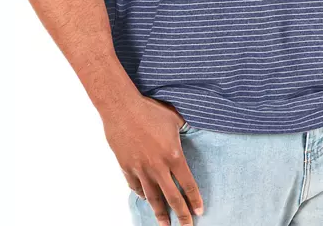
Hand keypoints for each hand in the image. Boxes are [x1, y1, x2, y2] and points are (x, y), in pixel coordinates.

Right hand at [100, 91, 203, 225]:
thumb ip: (184, 129)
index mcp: (174, 155)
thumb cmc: (150, 110)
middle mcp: (158, 167)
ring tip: (165, 225)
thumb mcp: (174, 118)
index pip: (188, 184)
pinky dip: (141, 195)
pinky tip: (145, 199)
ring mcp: (141, 169)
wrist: (122, 108)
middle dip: (182, 215)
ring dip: (160, 213)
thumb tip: (191, 130)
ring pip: (153, 197)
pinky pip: (135, 187)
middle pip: (172, 197)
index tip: (199, 211)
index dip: (195, 199)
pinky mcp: (126, 167)